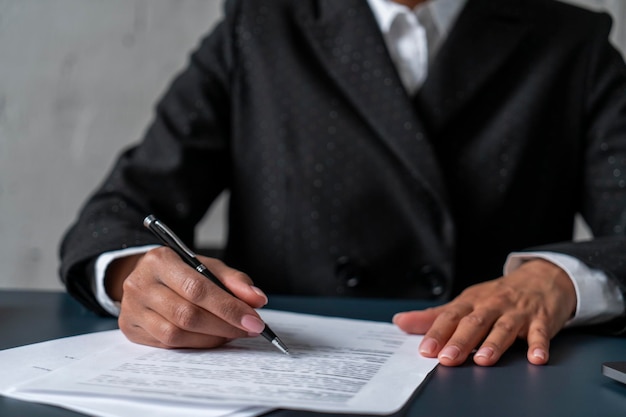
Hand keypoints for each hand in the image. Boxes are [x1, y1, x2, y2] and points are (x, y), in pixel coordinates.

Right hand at [105, 247, 268, 347]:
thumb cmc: (180, 271)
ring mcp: (132, 308)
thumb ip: (234, 281)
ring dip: (211, 339)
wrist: (144, 277)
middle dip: (224, 326)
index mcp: (160, 260)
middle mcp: (140, 283)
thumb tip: (257, 300)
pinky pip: (167, 345)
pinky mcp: (130, 329)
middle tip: (248, 330)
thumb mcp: (207, 266)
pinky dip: (195, 344)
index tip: (254, 320)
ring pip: (176, 334)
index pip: (198, 289)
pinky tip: (211, 338)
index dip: (229, 308)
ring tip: (231, 333)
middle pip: (187, 315)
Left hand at [392, 259, 576, 365]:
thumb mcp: (465, 302)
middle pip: (474, 323)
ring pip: (504, 328)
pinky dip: (538, 345)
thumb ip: (434, 316)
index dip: (437, 332)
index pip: (450, 316)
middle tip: (448, 358)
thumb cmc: (497, 296)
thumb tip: (401, 322)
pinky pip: (540, 333)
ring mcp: (517, 312)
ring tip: (483, 360)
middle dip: (460, 341)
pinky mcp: (541, 320)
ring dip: (494, 344)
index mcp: (471, 302)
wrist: (541, 278)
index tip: (425, 349)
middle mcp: (492, 305)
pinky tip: (535, 358)